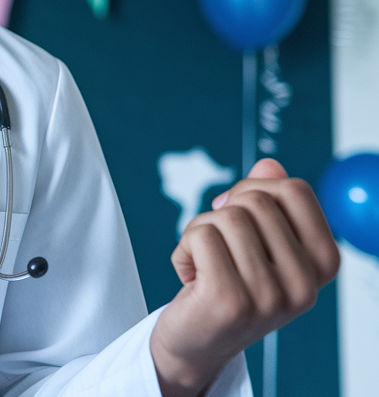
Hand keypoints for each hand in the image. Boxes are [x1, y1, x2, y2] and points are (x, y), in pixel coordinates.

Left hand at [150, 158, 339, 396]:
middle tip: (216, 247)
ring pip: (226, 217)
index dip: (254, 190)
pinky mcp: (230, 301)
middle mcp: (305, 285)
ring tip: (203, 263)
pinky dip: (183, 248)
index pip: (294, 190)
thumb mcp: (256, 242)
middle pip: (256, 200)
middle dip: (223, 212)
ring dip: (200, 232)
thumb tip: (269, 164)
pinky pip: (200, 236)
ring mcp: (270, 296)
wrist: (196, 342)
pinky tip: (189, 277)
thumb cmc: (227, 284)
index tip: (237, 216)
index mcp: (322, 264)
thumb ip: (267, 201)